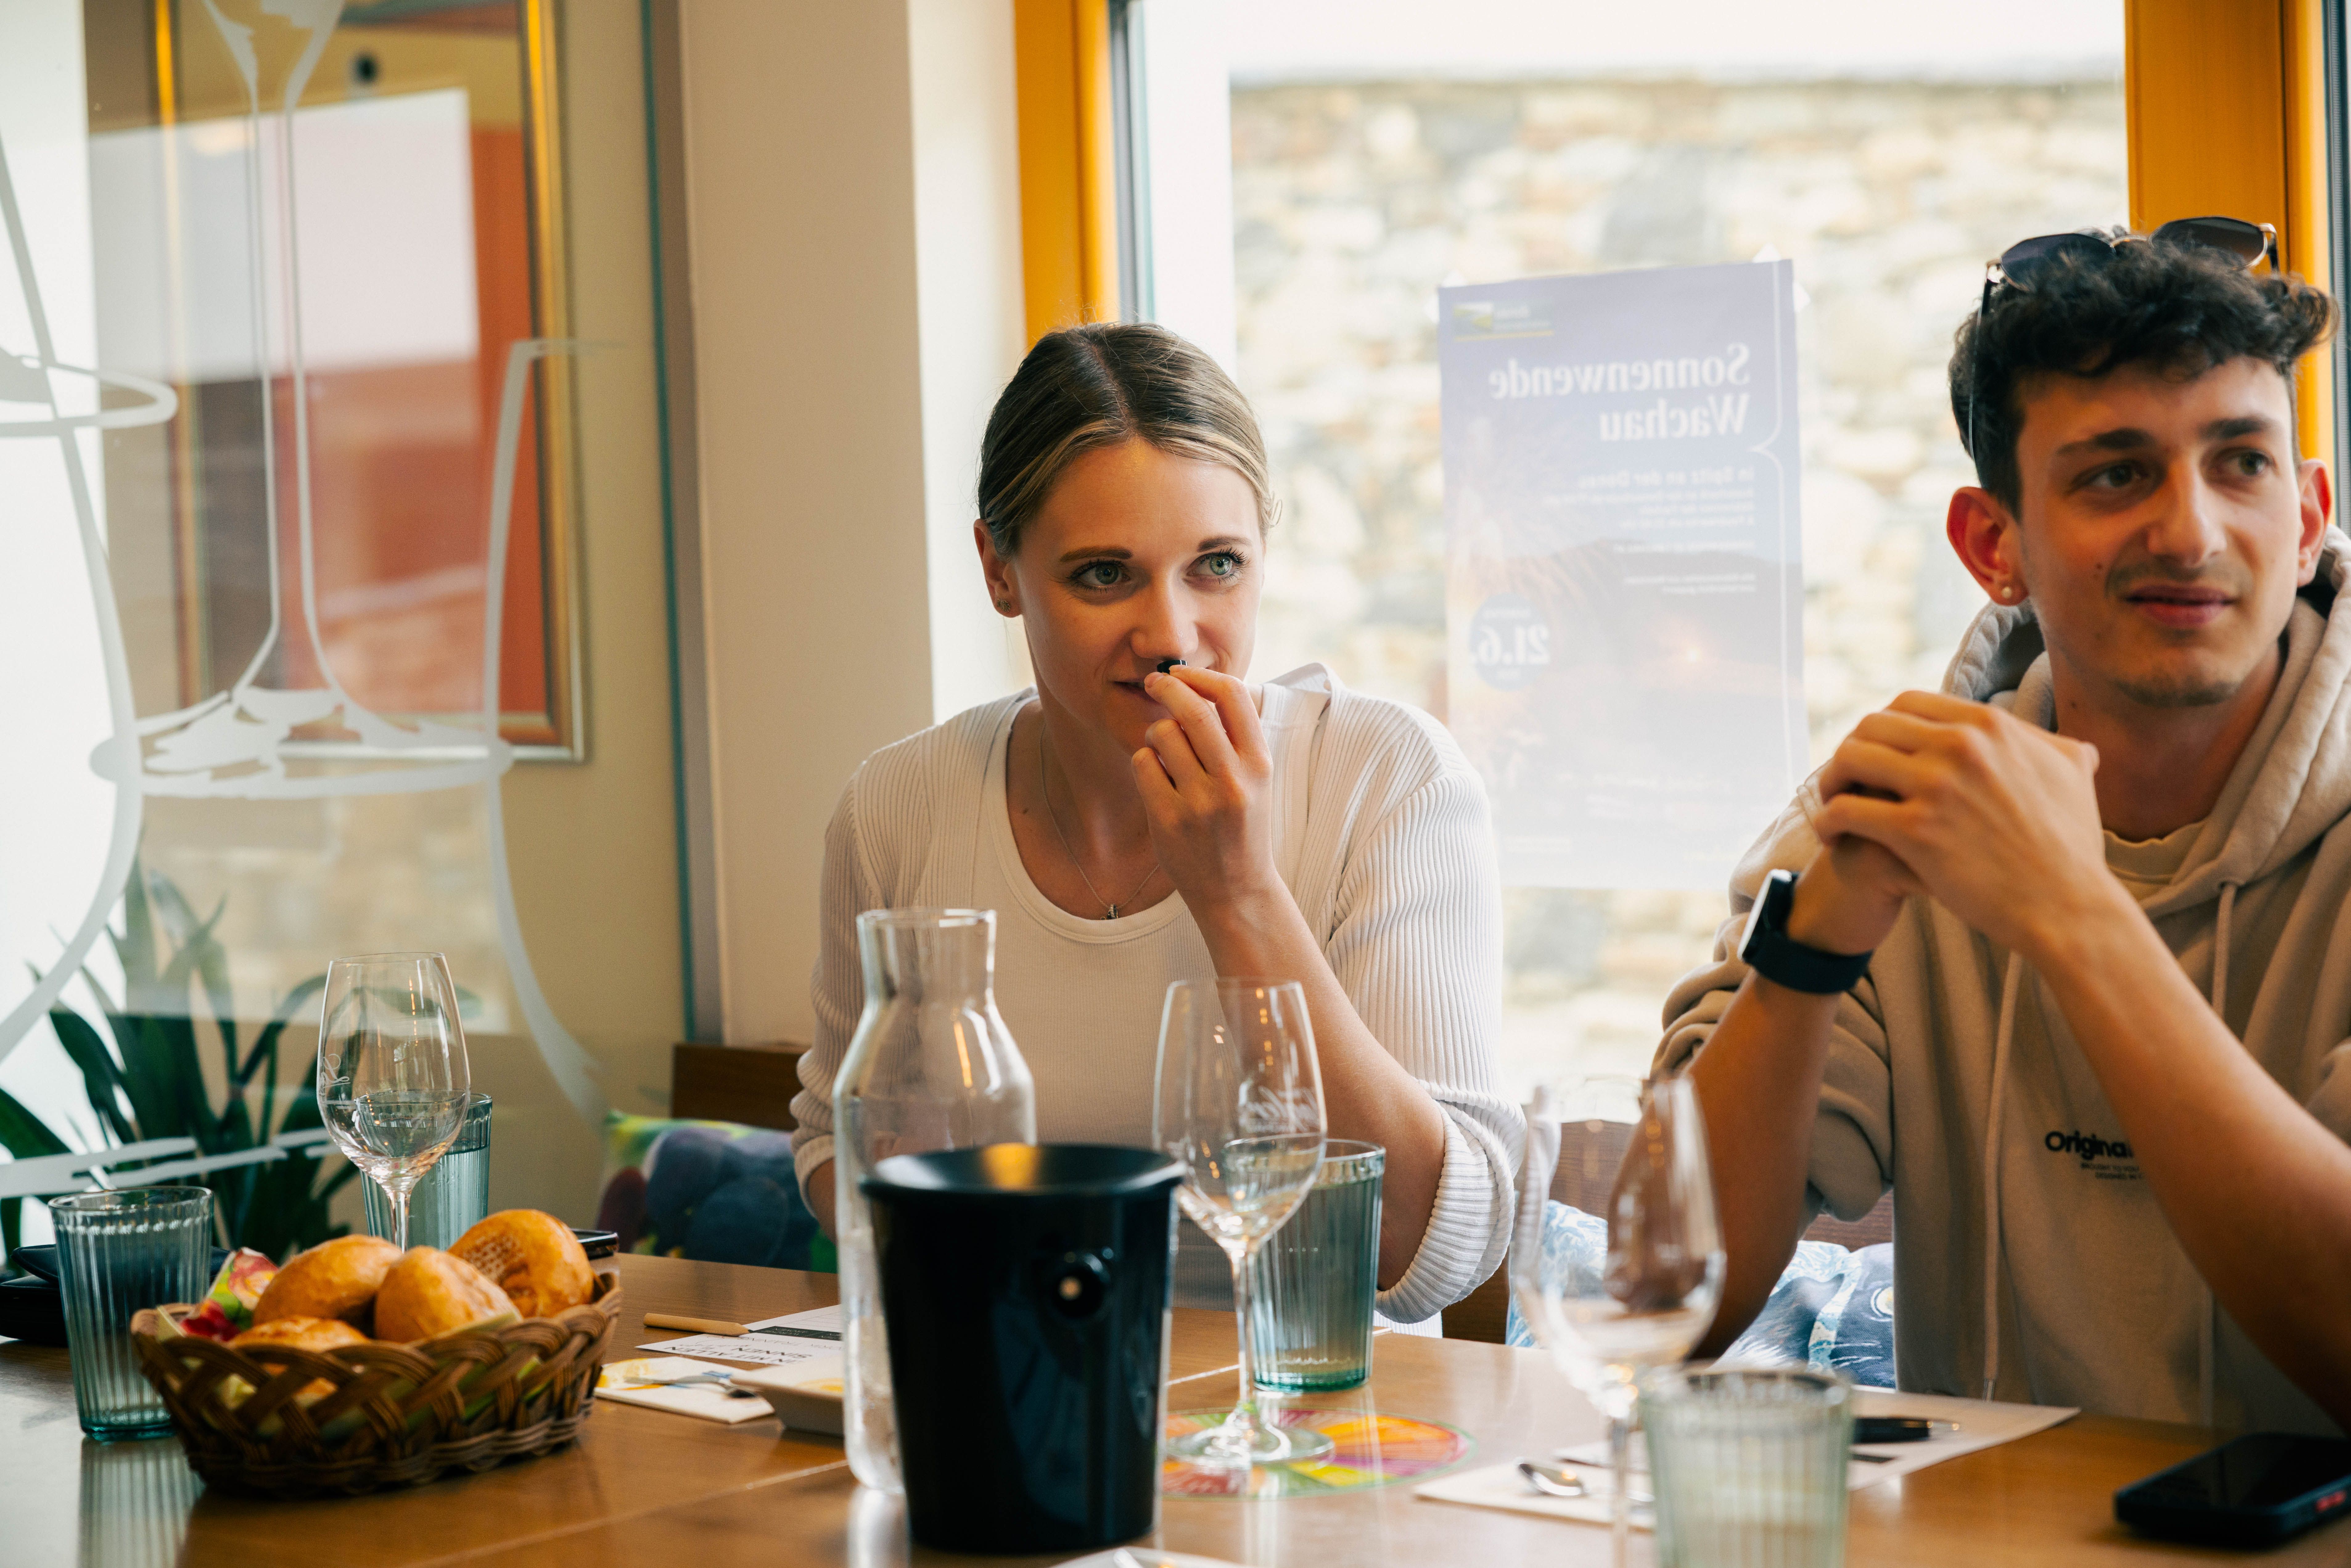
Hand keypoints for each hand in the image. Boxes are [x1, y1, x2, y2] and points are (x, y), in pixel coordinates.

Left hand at [1130, 667, 1281, 910]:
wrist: (1237, 890)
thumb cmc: (1241, 825)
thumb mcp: (1255, 779)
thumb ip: (1235, 737)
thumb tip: (1200, 684)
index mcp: (1260, 763)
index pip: (1233, 695)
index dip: (1202, 676)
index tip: (1182, 673)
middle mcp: (1234, 780)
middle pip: (1192, 709)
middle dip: (1166, 686)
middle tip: (1154, 682)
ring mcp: (1201, 803)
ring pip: (1162, 734)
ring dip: (1156, 735)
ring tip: (1166, 754)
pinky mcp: (1170, 821)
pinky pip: (1142, 764)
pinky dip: (1144, 764)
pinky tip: (1157, 781)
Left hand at [1810, 691, 2117, 957]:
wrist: (2068, 907)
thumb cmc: (2072, 850)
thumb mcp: (2074, 778)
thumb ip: (2058, 752)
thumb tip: (2073, 747)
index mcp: (1990, 726)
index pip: (1908, 703)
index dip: (1882, 727)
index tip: (1875, 752)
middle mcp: (1961, 745)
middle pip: (1871, 726)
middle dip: (1850, 750)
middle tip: (1845, 779)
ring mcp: (1937, 787)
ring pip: (1850, 760)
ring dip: (1831, 780)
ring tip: (1832, 802)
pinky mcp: (1916, 831)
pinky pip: (1845, 811)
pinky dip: (1827, 820)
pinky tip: (1830, 835)